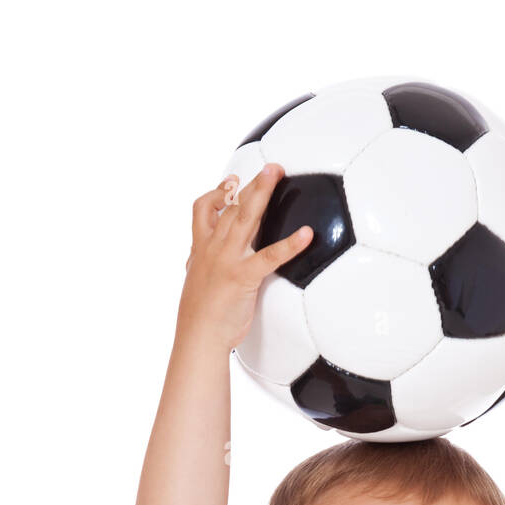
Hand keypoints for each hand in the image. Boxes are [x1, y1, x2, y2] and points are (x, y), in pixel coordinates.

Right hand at [176, 164, 312, 352]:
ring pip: (244, 217)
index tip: (229, 181)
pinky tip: (307, 235)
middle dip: (249, 183)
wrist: (197, 337)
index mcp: (201, 250)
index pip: (204, 211)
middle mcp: (212, 248)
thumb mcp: (198, 285)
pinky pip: (270, 256)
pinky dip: (290, 244)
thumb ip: (205, 270)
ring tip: (278, 173)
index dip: (217, 192)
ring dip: (261, 192)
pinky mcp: (242, 276)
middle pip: (230, 206)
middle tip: (270, 167)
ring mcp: (227, 259)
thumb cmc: (200, 319)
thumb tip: (209, 268)